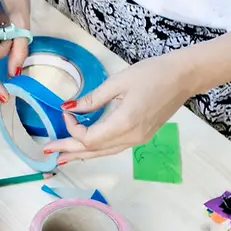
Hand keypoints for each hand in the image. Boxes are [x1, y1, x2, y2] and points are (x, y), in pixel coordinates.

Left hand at [47, 51, 202, 161]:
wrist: (184, 77)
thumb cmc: (153, 74)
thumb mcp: (118, 82)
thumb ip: (93, 98)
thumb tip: (70, 108)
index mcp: (124, 123)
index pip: (89, 138)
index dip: (72, 129)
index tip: (65, 112)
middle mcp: (131, 137)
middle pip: (94, 151)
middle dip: (69, 151)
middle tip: (47, 151)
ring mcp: (138, 139)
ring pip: (104, 152)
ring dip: (82, 154)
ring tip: (62, 157)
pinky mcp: (142, 136)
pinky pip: (114, 147)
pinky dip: (97, 148)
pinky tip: (86, 148)